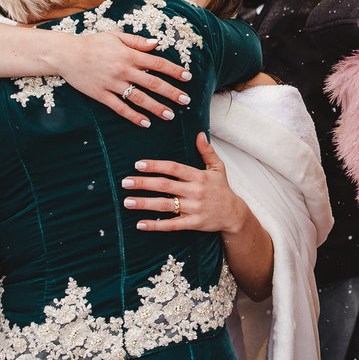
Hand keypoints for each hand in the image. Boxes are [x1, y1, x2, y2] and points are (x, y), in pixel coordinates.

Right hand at [58, 32, 192, 127]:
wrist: (65, 54)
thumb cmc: (92, 43)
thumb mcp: (115, 36)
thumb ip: (137, 41)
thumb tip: (156, 44)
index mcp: (128, 55)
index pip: (157, 64)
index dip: (174, 71)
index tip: (187, 77)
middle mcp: (123, 70)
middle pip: (152, 83)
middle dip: (171, 92)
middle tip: (186, 100)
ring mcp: (112, 84)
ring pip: (138, 98)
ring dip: (156, 107)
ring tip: (169, 115)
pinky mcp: (101, 95)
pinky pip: (119, 108)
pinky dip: (133, 116)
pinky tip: (145, 122)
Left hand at [123, 133, 251, 234]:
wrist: (233, 214)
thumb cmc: (222, 189)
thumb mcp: (218, 168)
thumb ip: (207, 151)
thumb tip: (200, 134)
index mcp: (199, 176)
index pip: (174, 168)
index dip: (155, 166)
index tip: (138, 165)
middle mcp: (195, 191)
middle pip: (165, 185)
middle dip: (143, 183)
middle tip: (125, 182)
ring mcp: (194, 208)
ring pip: (165, 205)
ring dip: (144, 203)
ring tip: (127, 201)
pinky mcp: (193, 223)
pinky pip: (171, 225)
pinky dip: (155, 225)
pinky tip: (140, 224)